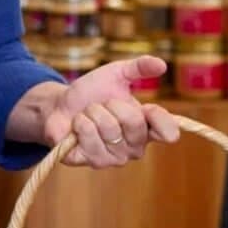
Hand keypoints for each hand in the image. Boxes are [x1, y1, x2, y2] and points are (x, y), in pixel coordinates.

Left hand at [40, 57, 181, 167]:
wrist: (60, 106)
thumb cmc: (92, 93)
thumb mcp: (116, 74)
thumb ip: (140, 67)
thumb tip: (162, 65)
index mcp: (146, 126)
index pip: (167, 130)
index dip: (162, 121)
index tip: (149, 109)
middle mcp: (134, 146)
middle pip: (134, 122)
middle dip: (112, 104)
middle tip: (102, 105)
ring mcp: (115, 158)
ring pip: (109, 128)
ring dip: (92, 113)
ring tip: (88, 115)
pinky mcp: (93, 162)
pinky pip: (89, 136)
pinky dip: (79, 124)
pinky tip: (77, 127)